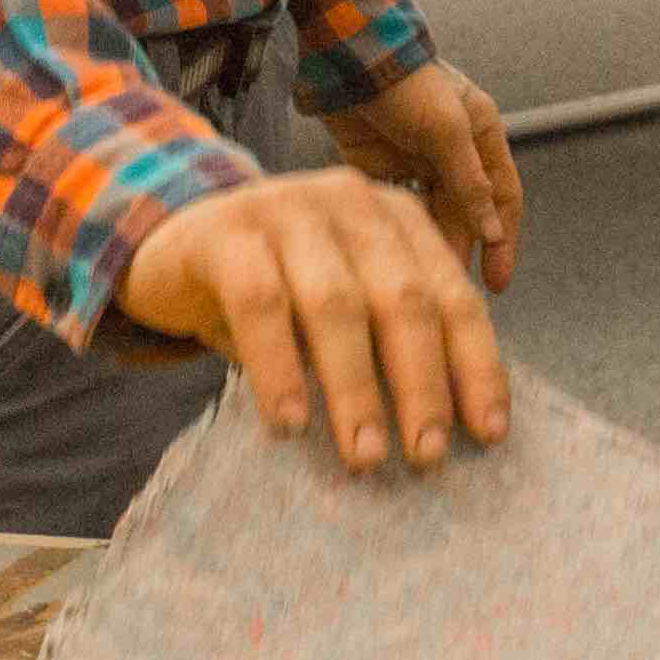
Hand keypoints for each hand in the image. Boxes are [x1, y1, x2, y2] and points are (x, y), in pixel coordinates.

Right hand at [122, 169, 509, 474]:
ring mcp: (288, 210)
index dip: (475, 365)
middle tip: (428, 455)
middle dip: (423, 383)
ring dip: (356, 387)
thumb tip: (442, 429)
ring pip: (336, 304)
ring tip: (366, 456)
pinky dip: (279, 366)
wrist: (172, 244)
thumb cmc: (277, 289)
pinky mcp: (226, 234)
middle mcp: (353, 204)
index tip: (488, 433)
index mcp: (398, 220)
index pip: (452, 297)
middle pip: (404, 299)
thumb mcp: (343, 306)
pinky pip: (259, 304)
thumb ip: (388, 343)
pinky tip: (291, 422)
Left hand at [323, 57, 521, 297]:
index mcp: (482, 138)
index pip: (503, 199)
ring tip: (422, 281)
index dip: (503, 241)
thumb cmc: (408, 85)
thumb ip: (469, 181)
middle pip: (465, 214)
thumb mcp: (447, 131)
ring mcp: (417, 162)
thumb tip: (491, 232)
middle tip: (451, 292)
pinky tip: (391, 253)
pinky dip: (396, 230)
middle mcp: (454, 153)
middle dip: (461, 251)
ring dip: (429, 245)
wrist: (349, 59)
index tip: (497, 283)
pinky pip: (395, 208)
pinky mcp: (380, 168)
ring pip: (430, 216)